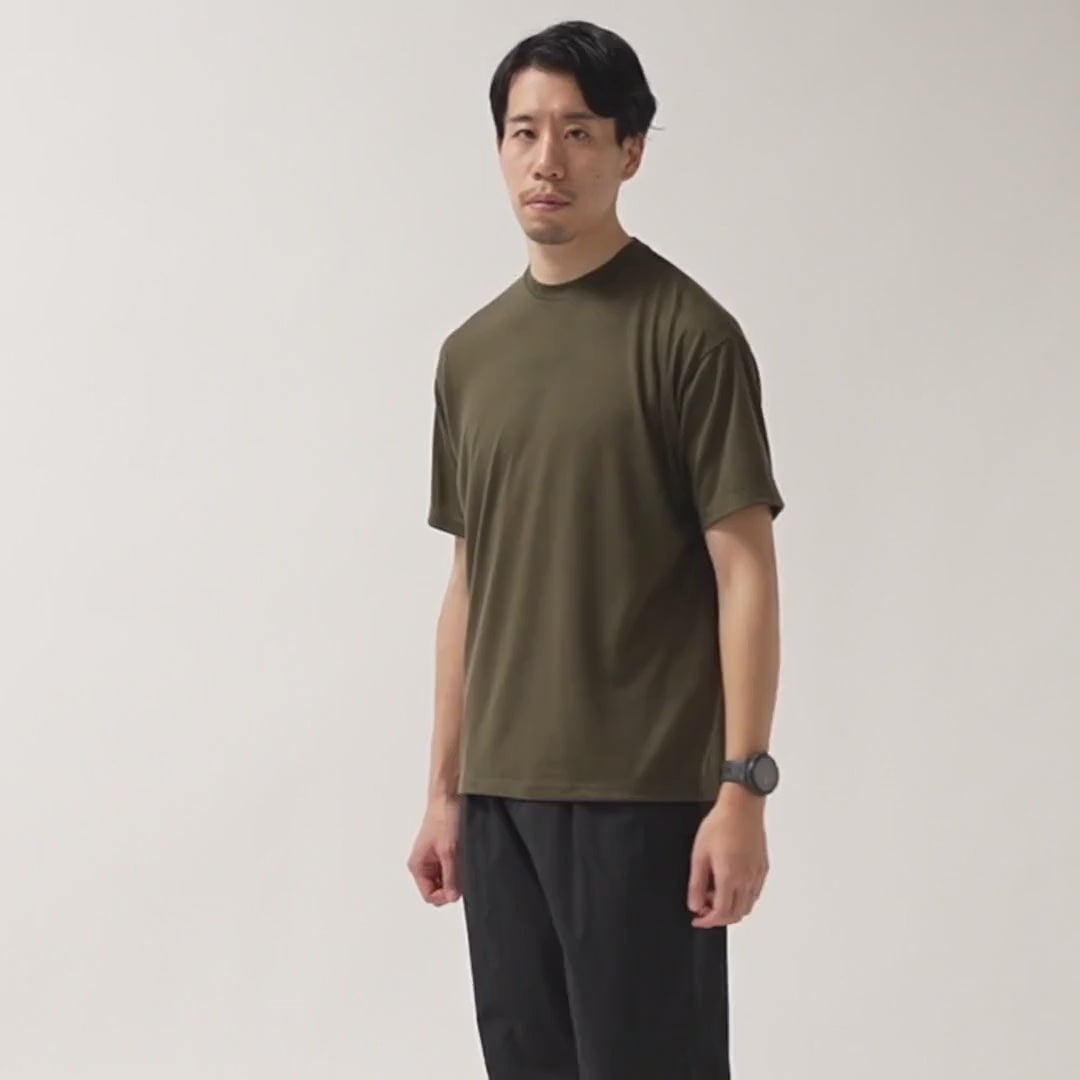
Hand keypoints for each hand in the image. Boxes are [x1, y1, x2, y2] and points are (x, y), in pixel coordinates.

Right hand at [406, 795, 461, 905]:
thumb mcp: (449, 851)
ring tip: (462, 858)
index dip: (445, 895)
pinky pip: (452, 869)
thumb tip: (452, 897)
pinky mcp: (444, 852)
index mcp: (418, 866)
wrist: (449, 797)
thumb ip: (451, 876)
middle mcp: (424, 864)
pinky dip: (459, 866)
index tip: (459, 888)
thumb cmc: (444, 817)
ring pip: (447, 879)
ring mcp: (434, 858)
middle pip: (438, 889)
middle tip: (461, 871)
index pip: (430, 896)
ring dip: (456, 874)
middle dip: (451, 884)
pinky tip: (463, 854)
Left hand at [686, 789, 768, 927]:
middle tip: (704, 908)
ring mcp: (757, 874)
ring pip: (747, 906)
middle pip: (736, 914)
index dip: (708, 921)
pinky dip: (743, 898)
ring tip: (715, 895)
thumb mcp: (699, 854)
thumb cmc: (720, 824)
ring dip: (731, 909)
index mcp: (730, 878)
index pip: (721, 914)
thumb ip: (696, 883)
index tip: (698, 919)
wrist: (742, 807)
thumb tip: (694, 905)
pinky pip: (755, 893)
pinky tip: (731, 885)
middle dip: (719, 918)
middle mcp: (747, 880)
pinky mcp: (763, 868)